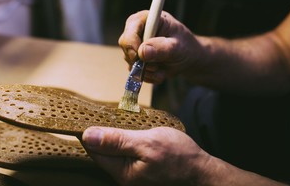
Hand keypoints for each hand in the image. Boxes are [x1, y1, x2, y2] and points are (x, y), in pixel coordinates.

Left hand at [81, 126, 210, 185]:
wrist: (201, 171)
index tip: (91, 114)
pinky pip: (122, 154)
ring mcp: (130, 175)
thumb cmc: (179, 157)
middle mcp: (122, 177)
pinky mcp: (138, 170)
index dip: (90, 131)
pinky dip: (123, 141)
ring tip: (118, 120)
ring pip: (111, 152)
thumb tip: (88, 136)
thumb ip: (117, 140)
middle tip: (106, 113)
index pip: (93, 150)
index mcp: (121, 172)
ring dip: (113, 136)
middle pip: (100, 152)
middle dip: (101, 132)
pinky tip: (129, 132)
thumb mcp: (147, 142)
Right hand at [118, 10, 204, 83]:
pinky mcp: (136, 60)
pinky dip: (149, 76)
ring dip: (148, 70)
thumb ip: (161, 48)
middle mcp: (137, 31)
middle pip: (126, 47)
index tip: (141, 56)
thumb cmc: (185, 46)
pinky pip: (136, 73)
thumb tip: (142, 52)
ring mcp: (135, 46)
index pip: (130, 30)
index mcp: (146, 20)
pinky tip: (160, 71)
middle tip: (156, 66)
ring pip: (130, 62)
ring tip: (163, 67)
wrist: (188, 58)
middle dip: (141, 61)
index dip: (132, 44)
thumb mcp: (177, 47)